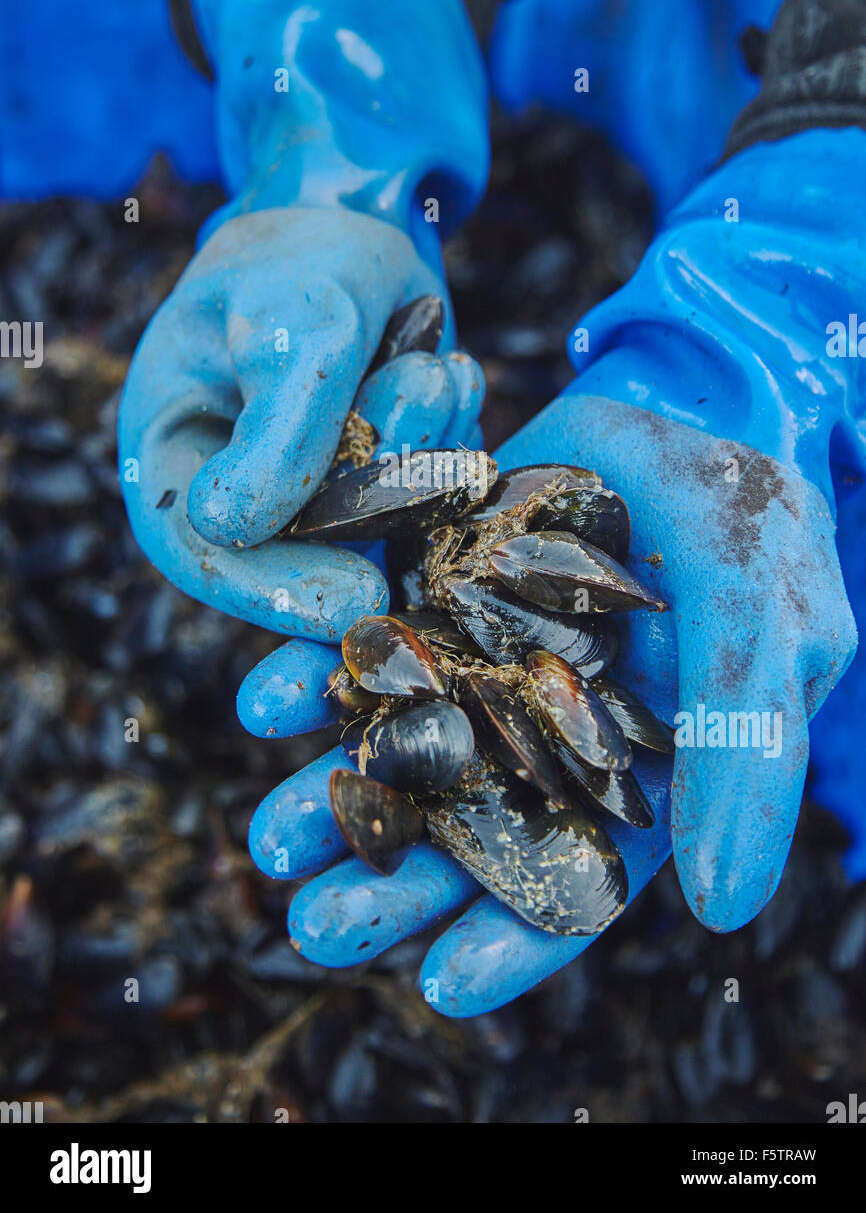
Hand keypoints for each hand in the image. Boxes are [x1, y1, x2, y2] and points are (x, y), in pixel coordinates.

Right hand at [118, 206, 484, 709]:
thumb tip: (232, 527)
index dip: (270, 590)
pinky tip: (437, 364)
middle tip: (423, 385)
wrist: (358, 224)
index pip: (197, 551)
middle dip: (379, 479)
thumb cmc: (301, 259)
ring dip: (421, 434)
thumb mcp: (293, 322)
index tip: (354, 601)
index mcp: (172, 449)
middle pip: (304, 549)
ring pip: (381, 521)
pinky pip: (428, 491)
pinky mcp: (377, 481)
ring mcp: (313, 490)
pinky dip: (447, 431)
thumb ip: (279, 424)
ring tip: (421, 354)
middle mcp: (237, 484)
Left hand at [247, 390, 852, 1014]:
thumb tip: (723, 911)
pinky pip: (364, 643)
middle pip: (462, 830)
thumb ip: (744, 763)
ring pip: (397, 747)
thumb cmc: (752, 531)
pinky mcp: (424, 593)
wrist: (688, 408)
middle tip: (313, 925)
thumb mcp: (766, 638)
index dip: (514, 938)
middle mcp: (537, 733)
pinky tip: (270, 699)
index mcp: (624, 772)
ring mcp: (473, 663)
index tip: (439, 984)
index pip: (572, 878)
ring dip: (332, 793)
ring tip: (272, 835)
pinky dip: (317, 674)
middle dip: (391, 882)